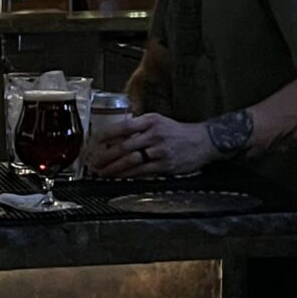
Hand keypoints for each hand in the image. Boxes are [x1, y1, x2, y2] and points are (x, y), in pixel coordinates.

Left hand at [86, 113, 213, 177]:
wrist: (203, 142)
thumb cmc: (178, 132)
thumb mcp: (160, 122)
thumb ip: (140, 127)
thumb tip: (117, 135)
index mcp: (151, 121)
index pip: (123, 126)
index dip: (106, 134)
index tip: (94, 141)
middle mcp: (154, 134)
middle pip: (124, 145)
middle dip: (105, 156)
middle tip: (93, 162)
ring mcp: (159, 150)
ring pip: (130, 160)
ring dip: (113, 167)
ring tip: (101, 172)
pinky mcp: (165, 165)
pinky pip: (141, 171)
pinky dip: (127, 174)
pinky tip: (118, 177)